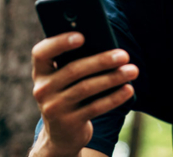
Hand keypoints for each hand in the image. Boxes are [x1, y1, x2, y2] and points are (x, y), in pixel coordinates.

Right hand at [31, 32, 137, 155]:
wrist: (62, 135)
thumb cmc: (69, 94)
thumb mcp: (65, 80)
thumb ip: (76, 61)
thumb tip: (107, 47)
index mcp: (40, 72)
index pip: (41, 53)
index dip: (60, 43)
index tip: (82, 36)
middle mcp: (42, 89)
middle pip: (73, 70)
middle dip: (101, 61)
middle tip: (124, 55)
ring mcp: (54, 108)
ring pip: (86, 88)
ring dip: (112, 78)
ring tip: (132, 70)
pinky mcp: (68, 124)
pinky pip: (95, 107)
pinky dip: (114, 98)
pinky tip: (128, 89)